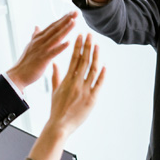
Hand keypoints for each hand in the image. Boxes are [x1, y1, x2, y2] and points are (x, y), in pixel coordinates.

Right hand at [6, 12, 76, 91]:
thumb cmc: (25, 63)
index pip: (52, 26)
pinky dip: (61, 47)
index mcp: (39, 38)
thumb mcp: (30, 46)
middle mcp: (40, 41)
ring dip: (65, 29)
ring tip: (74, 21)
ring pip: (56, 37)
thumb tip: (36, 26)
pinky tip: (68, 42)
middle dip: (66, 19)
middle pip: (55, 28)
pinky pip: (53, 52)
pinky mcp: (43, 59)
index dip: (62, 19)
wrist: (18, 75)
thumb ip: (35, 35)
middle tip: (76, 12)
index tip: (71, 12)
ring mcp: (41, 49)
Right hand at [28, 34, 105, 159]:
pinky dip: (102, 75)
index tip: (81, 36)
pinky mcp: (91, 99)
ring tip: (97, 45)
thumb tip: (55, 63)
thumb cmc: (57, 109)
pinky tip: (104, 65)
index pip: (73, 59)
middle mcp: (76, 83)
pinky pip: (98, 84)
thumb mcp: (55, 90)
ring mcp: (84, 91)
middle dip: (87, 46)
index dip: (78, 46)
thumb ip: (56, 76)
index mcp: (67, 80)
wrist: (59, 125)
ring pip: (92, 70)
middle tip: (90, 35)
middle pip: (83, 61)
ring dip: (95, 56)